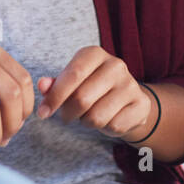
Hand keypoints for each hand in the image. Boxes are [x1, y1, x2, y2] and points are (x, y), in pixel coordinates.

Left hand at [35, 47, 154, 140]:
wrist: (126, 99)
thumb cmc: (90, 88)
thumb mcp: (71, 82)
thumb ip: (55, 84)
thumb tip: (42, 85)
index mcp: (94, 54)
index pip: (73, 75)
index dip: (55, 97)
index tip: (43, 113)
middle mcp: (115, 65)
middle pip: (82, 98)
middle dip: (67, 113)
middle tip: (66, 116)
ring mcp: (130, 84)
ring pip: (96, 116)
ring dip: (86, 122)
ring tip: (88, 115)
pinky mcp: (141, 104)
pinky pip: (113, 126)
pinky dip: (105, 129)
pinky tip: (107, 119)